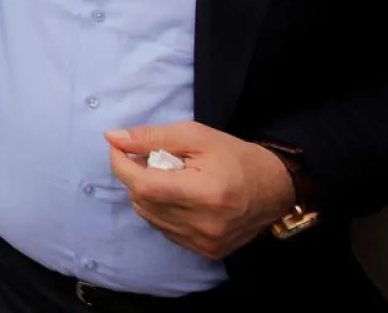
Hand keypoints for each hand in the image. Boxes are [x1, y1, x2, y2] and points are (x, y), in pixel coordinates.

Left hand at [107, 122, 295, 259]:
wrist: (274, 188)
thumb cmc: (235, 157)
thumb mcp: (195, 136)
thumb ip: (151, 137)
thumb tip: (113, 138)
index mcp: (204, 193)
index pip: (142, 185)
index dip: (121, 164)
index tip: (119, 147)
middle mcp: (204, 224)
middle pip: (143, 200)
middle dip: (136, 176)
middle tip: (150, 158)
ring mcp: (205, 242)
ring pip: (149, 216)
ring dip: (147, 194)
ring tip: (168, 177)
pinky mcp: (206, 251)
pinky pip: (164, 229)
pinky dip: (161, 210)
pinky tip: (178, 196)